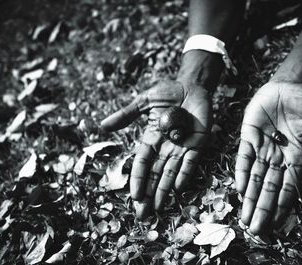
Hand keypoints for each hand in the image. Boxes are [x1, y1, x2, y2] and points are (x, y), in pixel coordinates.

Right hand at [101, 80, 210, 218]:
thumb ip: (127, 114)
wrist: (192, 85)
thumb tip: (103, 126)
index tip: (134, 195)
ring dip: (164, 189)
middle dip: (149, 192)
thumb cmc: (168, 92)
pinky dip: (185, 174)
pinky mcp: (198, 143)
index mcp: (151, 138)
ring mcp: (182, 146)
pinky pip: (191, 162)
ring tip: (158, 207)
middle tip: (143, 213)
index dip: (137, 178)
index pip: (142, 162)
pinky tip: (178, 188)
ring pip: (171, 172)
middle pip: (155, 173)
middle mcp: (166, 146)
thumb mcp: (144, 101)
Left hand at [235, 81, 301, 233]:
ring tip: (244, 218)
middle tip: (255, 230)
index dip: (283, 204)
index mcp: (298, 155)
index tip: (276, 223)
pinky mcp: (249, 135)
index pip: (290, 185)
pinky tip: (239, 189)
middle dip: (262, 208)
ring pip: (255, 177)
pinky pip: (244, 157)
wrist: (292, 82)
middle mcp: (279, 156)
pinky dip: (241, 172)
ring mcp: (263, 146)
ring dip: (250, 197)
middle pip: (270, 187)